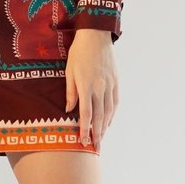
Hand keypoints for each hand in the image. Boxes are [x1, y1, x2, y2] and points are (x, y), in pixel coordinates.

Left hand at [64, 29, 118, 149]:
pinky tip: (108, 121)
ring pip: (108, 111)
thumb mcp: (69, 71)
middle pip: (99, 116)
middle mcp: (100, 88)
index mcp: (86, 86)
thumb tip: (69, 110)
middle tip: (95, 147)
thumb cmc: (79, 52)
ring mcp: (109, 85)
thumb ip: (70, 92)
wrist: (96, 36)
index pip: (86, 114)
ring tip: (101, 138)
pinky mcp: (115, 81)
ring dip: (105, 126)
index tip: (83, 141)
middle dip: (96, 133)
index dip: (85, 129)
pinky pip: (115, 102)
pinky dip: (111, 114)